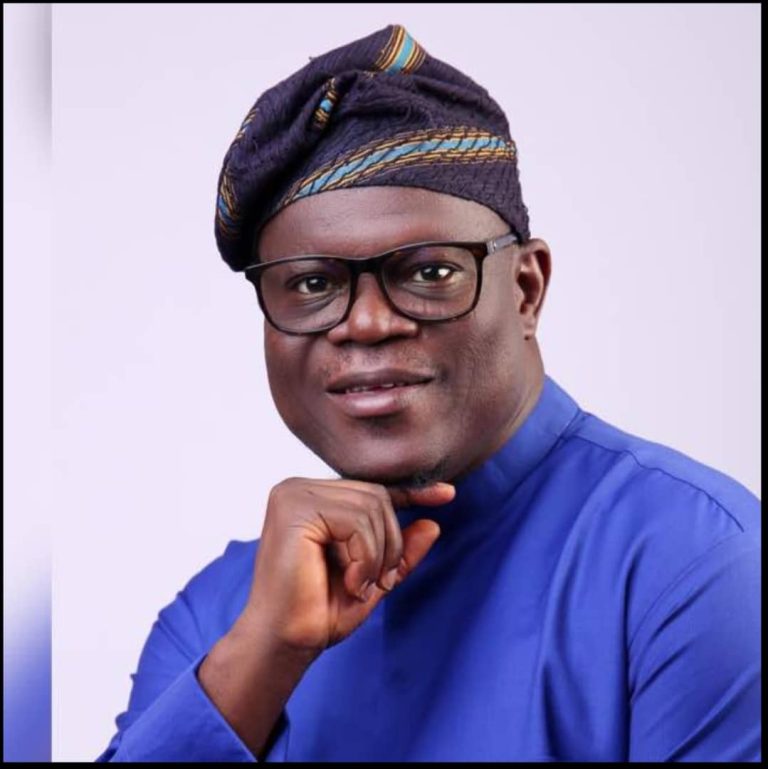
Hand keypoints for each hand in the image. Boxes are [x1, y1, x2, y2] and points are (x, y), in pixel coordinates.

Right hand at [239, 477, 454, 655]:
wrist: (284, 644)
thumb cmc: (320, 612)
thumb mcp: (373, 577)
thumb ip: (400, 551)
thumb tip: (433, 524)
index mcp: (312, 498)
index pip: (372, 489)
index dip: (412, 492)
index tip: (448, 495)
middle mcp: (299, 488)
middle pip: (376, 495)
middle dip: (390, 543)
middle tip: (375, 583)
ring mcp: (294, 495)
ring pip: (371, 506)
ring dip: (377, 556)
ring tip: (358, 585)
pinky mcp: (294, 509)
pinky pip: (357, 521)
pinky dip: (365, 558)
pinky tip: (350, 582)